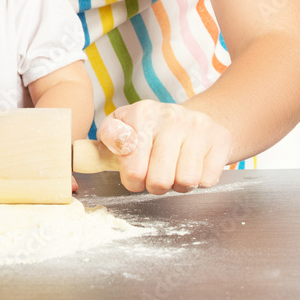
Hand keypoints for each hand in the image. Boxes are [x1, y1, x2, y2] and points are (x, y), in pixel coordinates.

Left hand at [97, 101, 231, 194]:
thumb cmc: (151, 131)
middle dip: (155, 185)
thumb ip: (104, 143)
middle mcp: (169, 116)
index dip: (132, 180)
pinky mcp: (219, 137)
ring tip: (174, 169)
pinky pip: (207, 180)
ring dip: (178, 184)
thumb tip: (81, 156)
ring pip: (185, 182)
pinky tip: (193, 164)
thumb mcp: (123, 129)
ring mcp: (196, 125)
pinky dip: (200, 181)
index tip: (134, 175)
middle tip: (156, 175)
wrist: (196, 118)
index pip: (131, 167)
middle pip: (159, 180)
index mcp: (140, 114)